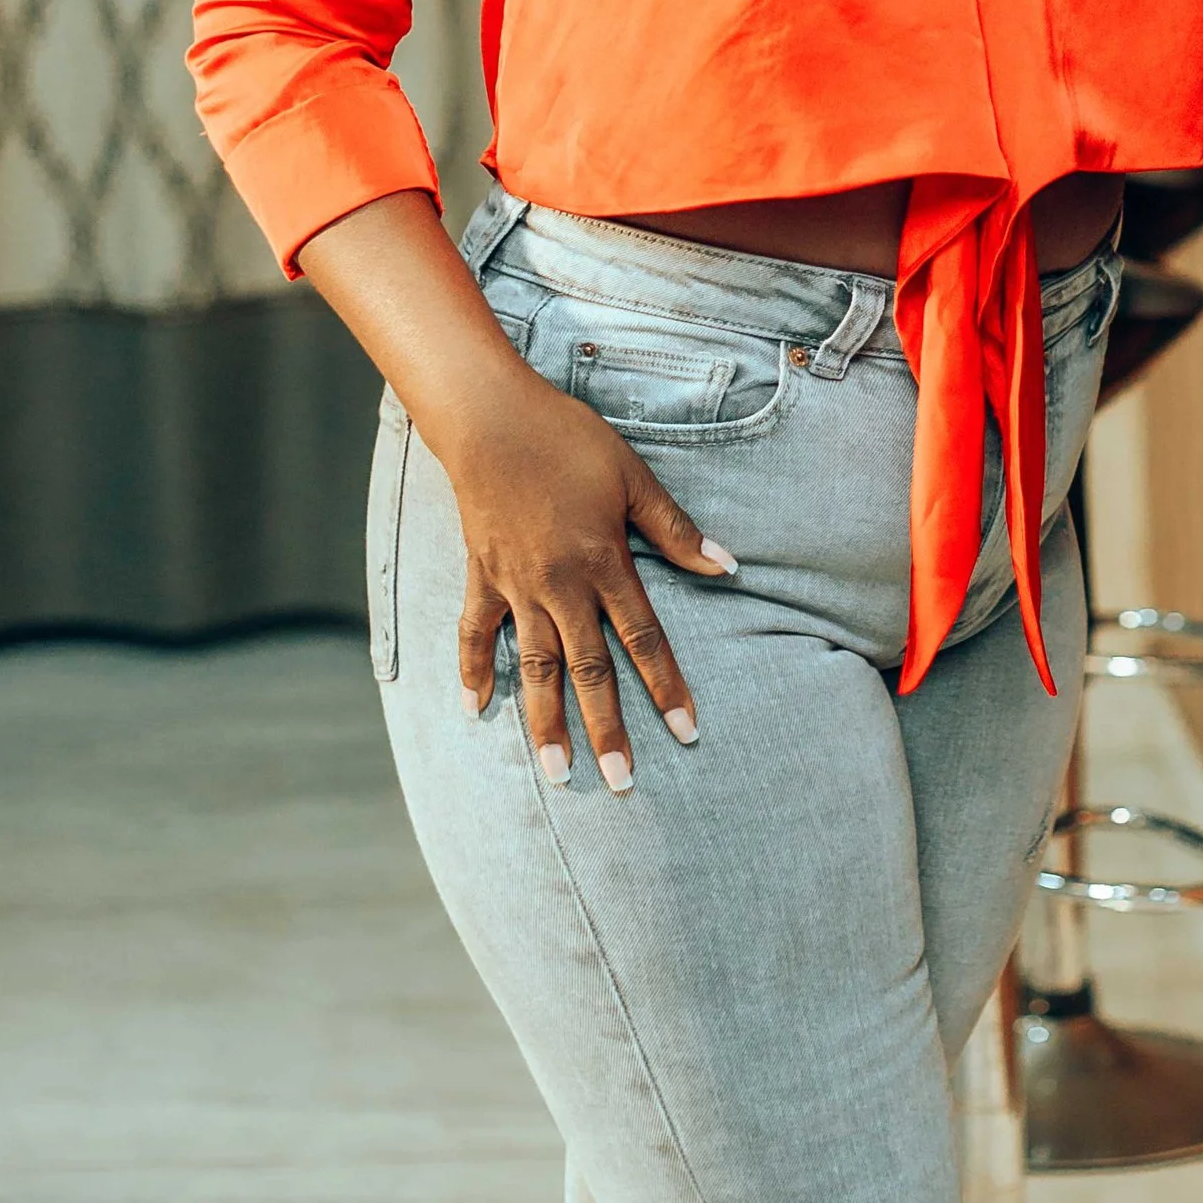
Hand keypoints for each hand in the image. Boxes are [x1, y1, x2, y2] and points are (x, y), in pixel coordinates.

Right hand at [446, 369, 736, 794]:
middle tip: (620, 784)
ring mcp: (517, 586)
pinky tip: (476, 711)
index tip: (687, 732)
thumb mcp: (633, 478)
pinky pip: (476, 632)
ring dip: (544, 723)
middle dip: (607, 730)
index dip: (668, 688)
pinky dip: (474, 671)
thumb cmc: (568, 440)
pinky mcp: (483, 576)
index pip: (644, 640)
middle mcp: (560, 586)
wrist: (490, 418)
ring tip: (556, 773)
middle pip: (589, 671)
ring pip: (536, 666)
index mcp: (603, 563)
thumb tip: (727, 567)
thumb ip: (675, 529)